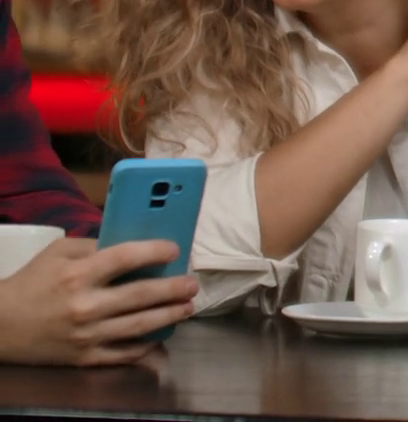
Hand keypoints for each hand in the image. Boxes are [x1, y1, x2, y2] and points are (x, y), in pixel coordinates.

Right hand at [0, 239, 198, 366]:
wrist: (0, 326)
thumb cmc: (31, 283)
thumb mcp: (58, 253)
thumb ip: (95, 246)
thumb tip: (133, 244)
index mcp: (77, 274)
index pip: (125, 258)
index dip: (155, 251)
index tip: (176, 249)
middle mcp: (85, 305)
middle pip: (141, 295)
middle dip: (173, 288)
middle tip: (193, 283)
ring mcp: (87, 335)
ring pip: (140, 325)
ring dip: (170, 315)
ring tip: (188, 306)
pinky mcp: (85, 358)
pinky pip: (124, 353)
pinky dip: (146, 345)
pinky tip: (161, 334)